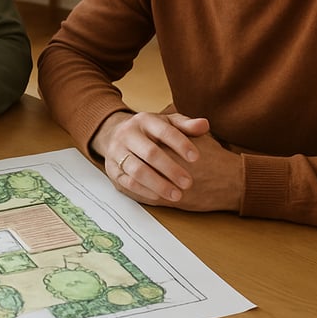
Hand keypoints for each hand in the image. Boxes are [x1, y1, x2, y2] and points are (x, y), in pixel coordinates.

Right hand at [92, 110, 242, 210]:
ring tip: (176, 195)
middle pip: (150, 153)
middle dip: (170, 169)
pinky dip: (144, 191)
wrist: (114, 134)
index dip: (181, 144)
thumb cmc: (148, 131)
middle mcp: (127, 134)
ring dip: (158, 184)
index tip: (196, 158)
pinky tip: (159, 197)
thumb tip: (204, 124)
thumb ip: (186, 125)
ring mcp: (117, 151)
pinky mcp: (112, 168)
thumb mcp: (166, 123)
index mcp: (144, 120)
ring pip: (137, 170)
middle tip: (188, 183)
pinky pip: (127, 182)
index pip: (164, 131)